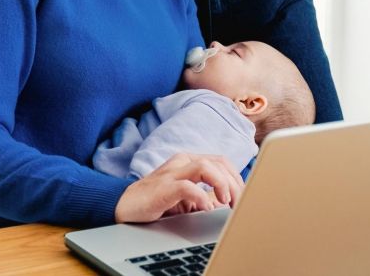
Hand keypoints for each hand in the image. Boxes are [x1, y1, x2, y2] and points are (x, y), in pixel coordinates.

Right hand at [115, 154, 244, 223]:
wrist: (125, 206)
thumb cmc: (156, 201)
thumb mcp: (186, 197)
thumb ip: (205, 196)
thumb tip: (226, 203)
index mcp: (189, 161)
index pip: (222, 162)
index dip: (237, 178)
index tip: (244, 196)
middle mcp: (182, 162)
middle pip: (218, 162)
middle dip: (235, 183)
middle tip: (239, 204)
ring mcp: (172, 173)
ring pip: (206, 166)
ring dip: (222, 184)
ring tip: (226, 202)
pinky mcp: (163, 187)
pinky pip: (188, 186)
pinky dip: (201, 197)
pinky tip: (206, 208)